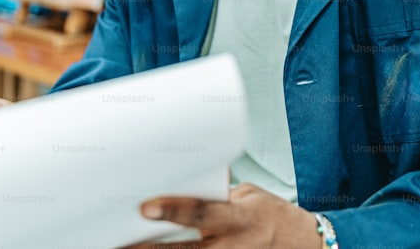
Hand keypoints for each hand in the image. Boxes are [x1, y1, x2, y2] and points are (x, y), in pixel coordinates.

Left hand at [123, 182, 321, 248]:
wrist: (301, 244)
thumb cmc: (269, 214)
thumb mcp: (247, 196)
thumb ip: (215, 194)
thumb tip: (180, 177)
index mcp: (236, 219)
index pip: (200, 213)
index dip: (173, 209)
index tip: (145, 206)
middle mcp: (229, 246)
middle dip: (148, 247)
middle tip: (118, 241)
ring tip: (124, 248)